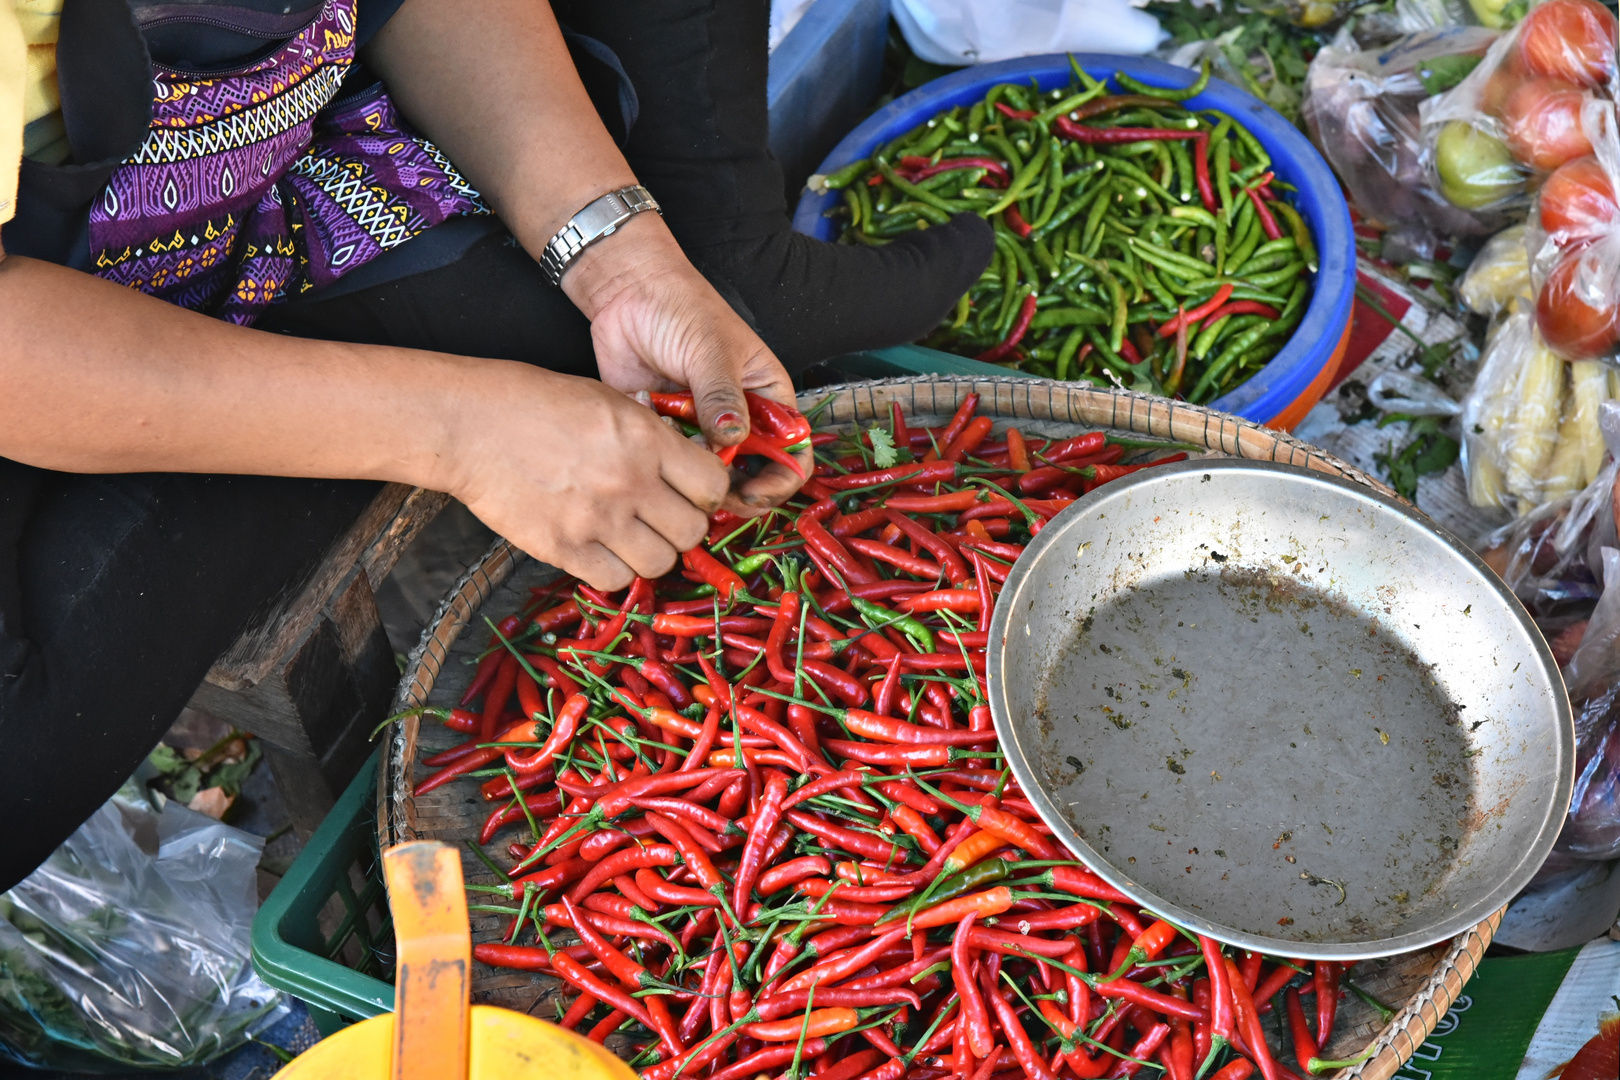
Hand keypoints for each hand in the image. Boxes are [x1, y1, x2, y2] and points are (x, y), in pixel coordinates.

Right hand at [436, 361, 730, 588]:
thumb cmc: (535, 404)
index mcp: (646, 439)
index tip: (693, 493)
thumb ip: (653, 437)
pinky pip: (615, 580)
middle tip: (662, 518)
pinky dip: (614, 570)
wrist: (470, 425)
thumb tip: (688, 468)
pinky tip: (601, 549)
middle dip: (683, 527)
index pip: (713, 486)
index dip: (708, 494)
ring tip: (631, 536)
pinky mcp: (563, 548)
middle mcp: (629, 482)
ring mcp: (597, 519)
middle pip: (693, 532)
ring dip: (652, 552)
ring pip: (661, 563)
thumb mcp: (609, 401)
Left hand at [561, 215, 809, 512]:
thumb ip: (722, 398)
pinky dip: (657, 453)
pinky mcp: (665, 429)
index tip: (753, 492)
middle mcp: (739, 419)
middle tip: (709, 495)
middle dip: (734, 491)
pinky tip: (647, 422)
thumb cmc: (683, 307)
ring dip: (692, 475)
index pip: (792, 452)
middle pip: (750, 474)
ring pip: (707, 474)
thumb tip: (731, 441)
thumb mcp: (712, 351)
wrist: (627, 290)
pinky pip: (666, 458)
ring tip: (672, 462)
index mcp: (767, 398)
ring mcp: (700, 427)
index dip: (779, 479)